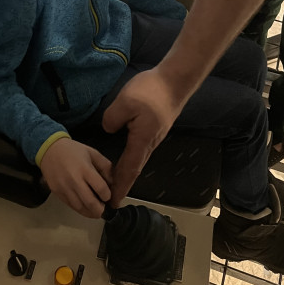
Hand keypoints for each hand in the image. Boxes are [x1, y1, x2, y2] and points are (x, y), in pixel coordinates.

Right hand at [39, 137, 112, 218]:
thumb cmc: (72, 150)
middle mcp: (74, 180)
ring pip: (80, 208)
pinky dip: (80, 209)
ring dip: (91, 213)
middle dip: (101, 210)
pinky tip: (85, 207)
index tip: (108, 196)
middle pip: (91, 203)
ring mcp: (65, 188)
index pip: (101, 188)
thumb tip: (112, 183)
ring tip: (96, 210)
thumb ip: (105, 167)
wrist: (49, 150)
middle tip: (105, 209)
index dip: (108, 195)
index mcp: (85, 169)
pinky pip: (71, 206)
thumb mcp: (92, 153)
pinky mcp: (57, 193)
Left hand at [102, 68, 183, 205]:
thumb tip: (109, 130)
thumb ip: (113, 119)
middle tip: (111, 199)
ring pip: (138, 160)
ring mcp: (154, 137)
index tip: (113, 203)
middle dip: (123, 185)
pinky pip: (141, 150)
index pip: (129, 170)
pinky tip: (126, 159)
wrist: (174, 81)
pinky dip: (132, 160)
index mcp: (141, 141)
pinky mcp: (155, 129)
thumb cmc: (150, 91)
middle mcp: (149, 144)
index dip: (120, 187)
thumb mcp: (125, 102)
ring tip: (114, 182)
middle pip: (134, 169)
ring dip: (127, 173)